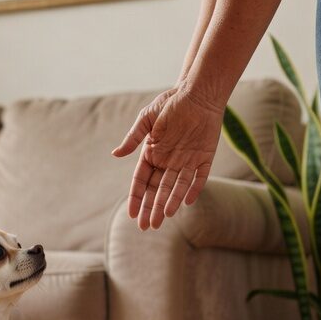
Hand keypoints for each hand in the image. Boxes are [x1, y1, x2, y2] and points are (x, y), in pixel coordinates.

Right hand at [112, 86, 223, 229]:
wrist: (197, 93)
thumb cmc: (170, 102)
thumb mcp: (147, 118)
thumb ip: (134, 138)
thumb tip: (115, 155)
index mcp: (153, 153)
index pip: (142, 181)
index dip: (137, 197)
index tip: (132, 214)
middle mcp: (169, 161)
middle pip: (158, 189)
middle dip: (151, 208)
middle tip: (146, 226)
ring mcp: (187, 161)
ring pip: (176, 187)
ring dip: (169, 202)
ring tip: (162, 219)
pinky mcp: (205, 157)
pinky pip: (199, 177)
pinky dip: (193, 189)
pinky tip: (187, 202)